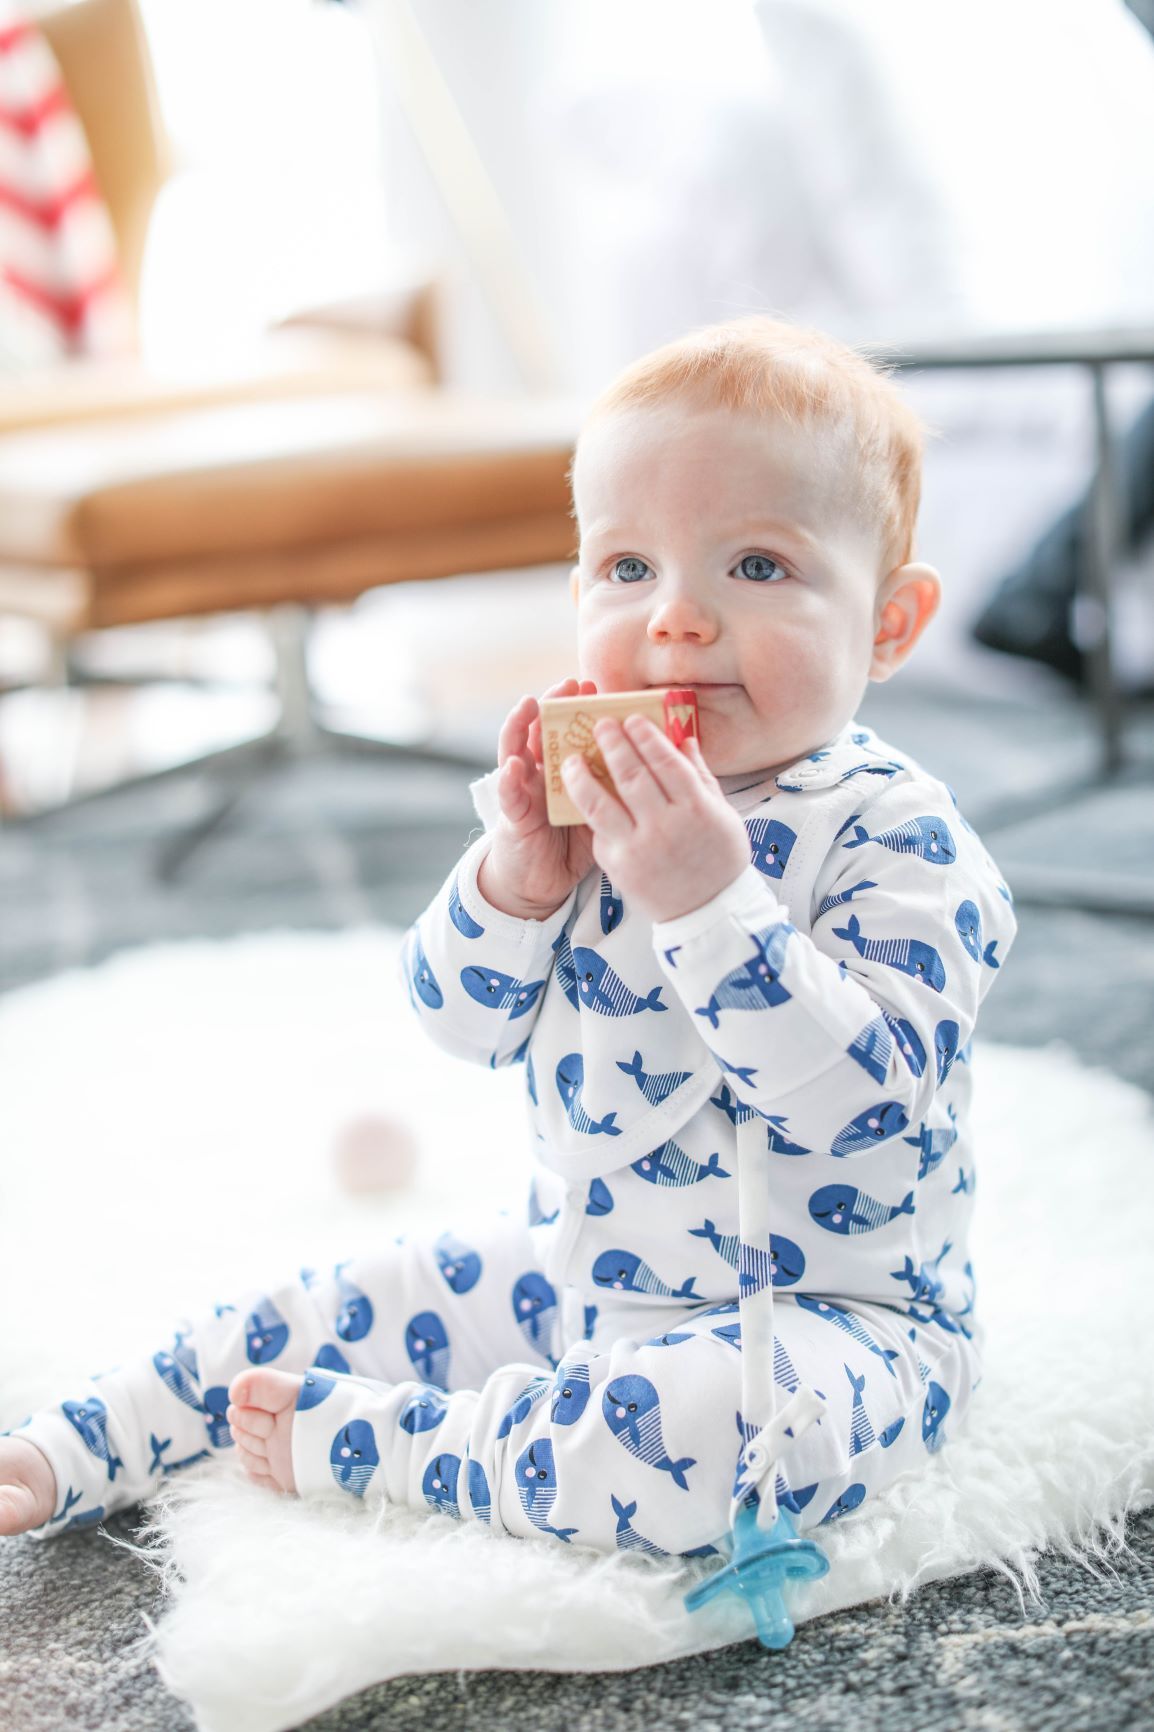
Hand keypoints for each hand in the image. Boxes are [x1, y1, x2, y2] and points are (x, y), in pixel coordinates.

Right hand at [477, 678, 598, 919]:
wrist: (544, 881)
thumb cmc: (572, 843)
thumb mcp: (599, 807)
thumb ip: (612, 784)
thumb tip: (649, 761)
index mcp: (562, 768)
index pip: (568, 729)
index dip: (579, 707)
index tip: (595, 687)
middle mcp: (539, 772)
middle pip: (543, 729)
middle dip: (554, 703)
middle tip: (570, 684)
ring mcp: (523, 790)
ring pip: (515, 750)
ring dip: (520, 726)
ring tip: (530, 705)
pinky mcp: (512, 815)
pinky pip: (509, 794)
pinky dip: (509, 779)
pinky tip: (515, 765)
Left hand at [561, 713, 749, 923]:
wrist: (708, 912)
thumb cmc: (719, 859)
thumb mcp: (722, 815)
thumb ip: (700, 776)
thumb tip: (684, 739)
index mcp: (696, 808)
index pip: (666, 762)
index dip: (646, 737)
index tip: (632, 719)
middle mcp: (665, 826)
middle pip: (631, 775)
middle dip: (612, 744)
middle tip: (601, 725)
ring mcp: (638, 848)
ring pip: (599, 803)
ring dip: (581, 776)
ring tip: (571, 759)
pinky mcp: (618, 867)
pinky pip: (600, 832)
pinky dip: (591, 812)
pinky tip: (583, 796)